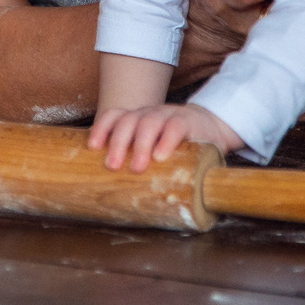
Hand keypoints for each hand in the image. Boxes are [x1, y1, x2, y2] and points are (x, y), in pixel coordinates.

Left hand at [87, 102, 241, 171]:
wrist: (211, 127)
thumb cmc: (175, 144)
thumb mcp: (153, 146)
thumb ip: (138, 158)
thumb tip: (111, 189)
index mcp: (137, 119)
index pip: (115, 115)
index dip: (102, 128)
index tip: (93, 147)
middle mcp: (149, 114)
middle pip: (128, 121)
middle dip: (117, 142)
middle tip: (112, 165)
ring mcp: (168, 116)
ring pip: (149, 123)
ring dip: (140, 145)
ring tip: (136, 167)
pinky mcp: (188, 122)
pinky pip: (175, 127)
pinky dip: (166, 141)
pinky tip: (160, 156)